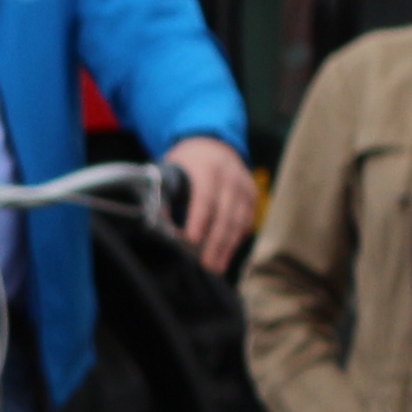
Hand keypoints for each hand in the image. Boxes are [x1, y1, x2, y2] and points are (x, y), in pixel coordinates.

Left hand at [160, 134, 253, 272]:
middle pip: (225, 214)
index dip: (198, 221)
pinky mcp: (253, 195)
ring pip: (239, 220)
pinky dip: (237, 240)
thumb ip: (164, 195)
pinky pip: (247, 221)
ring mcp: (245, 186)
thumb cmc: (184, 163)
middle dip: (215, 242)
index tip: (190, 242)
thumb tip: (158, 226)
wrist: (212, 143)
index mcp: (208, 168)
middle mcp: (231, 177)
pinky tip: (226, 256)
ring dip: (227, 247)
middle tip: (206, 266)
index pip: (204, 198)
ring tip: (216, 268)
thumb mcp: (170, 170)